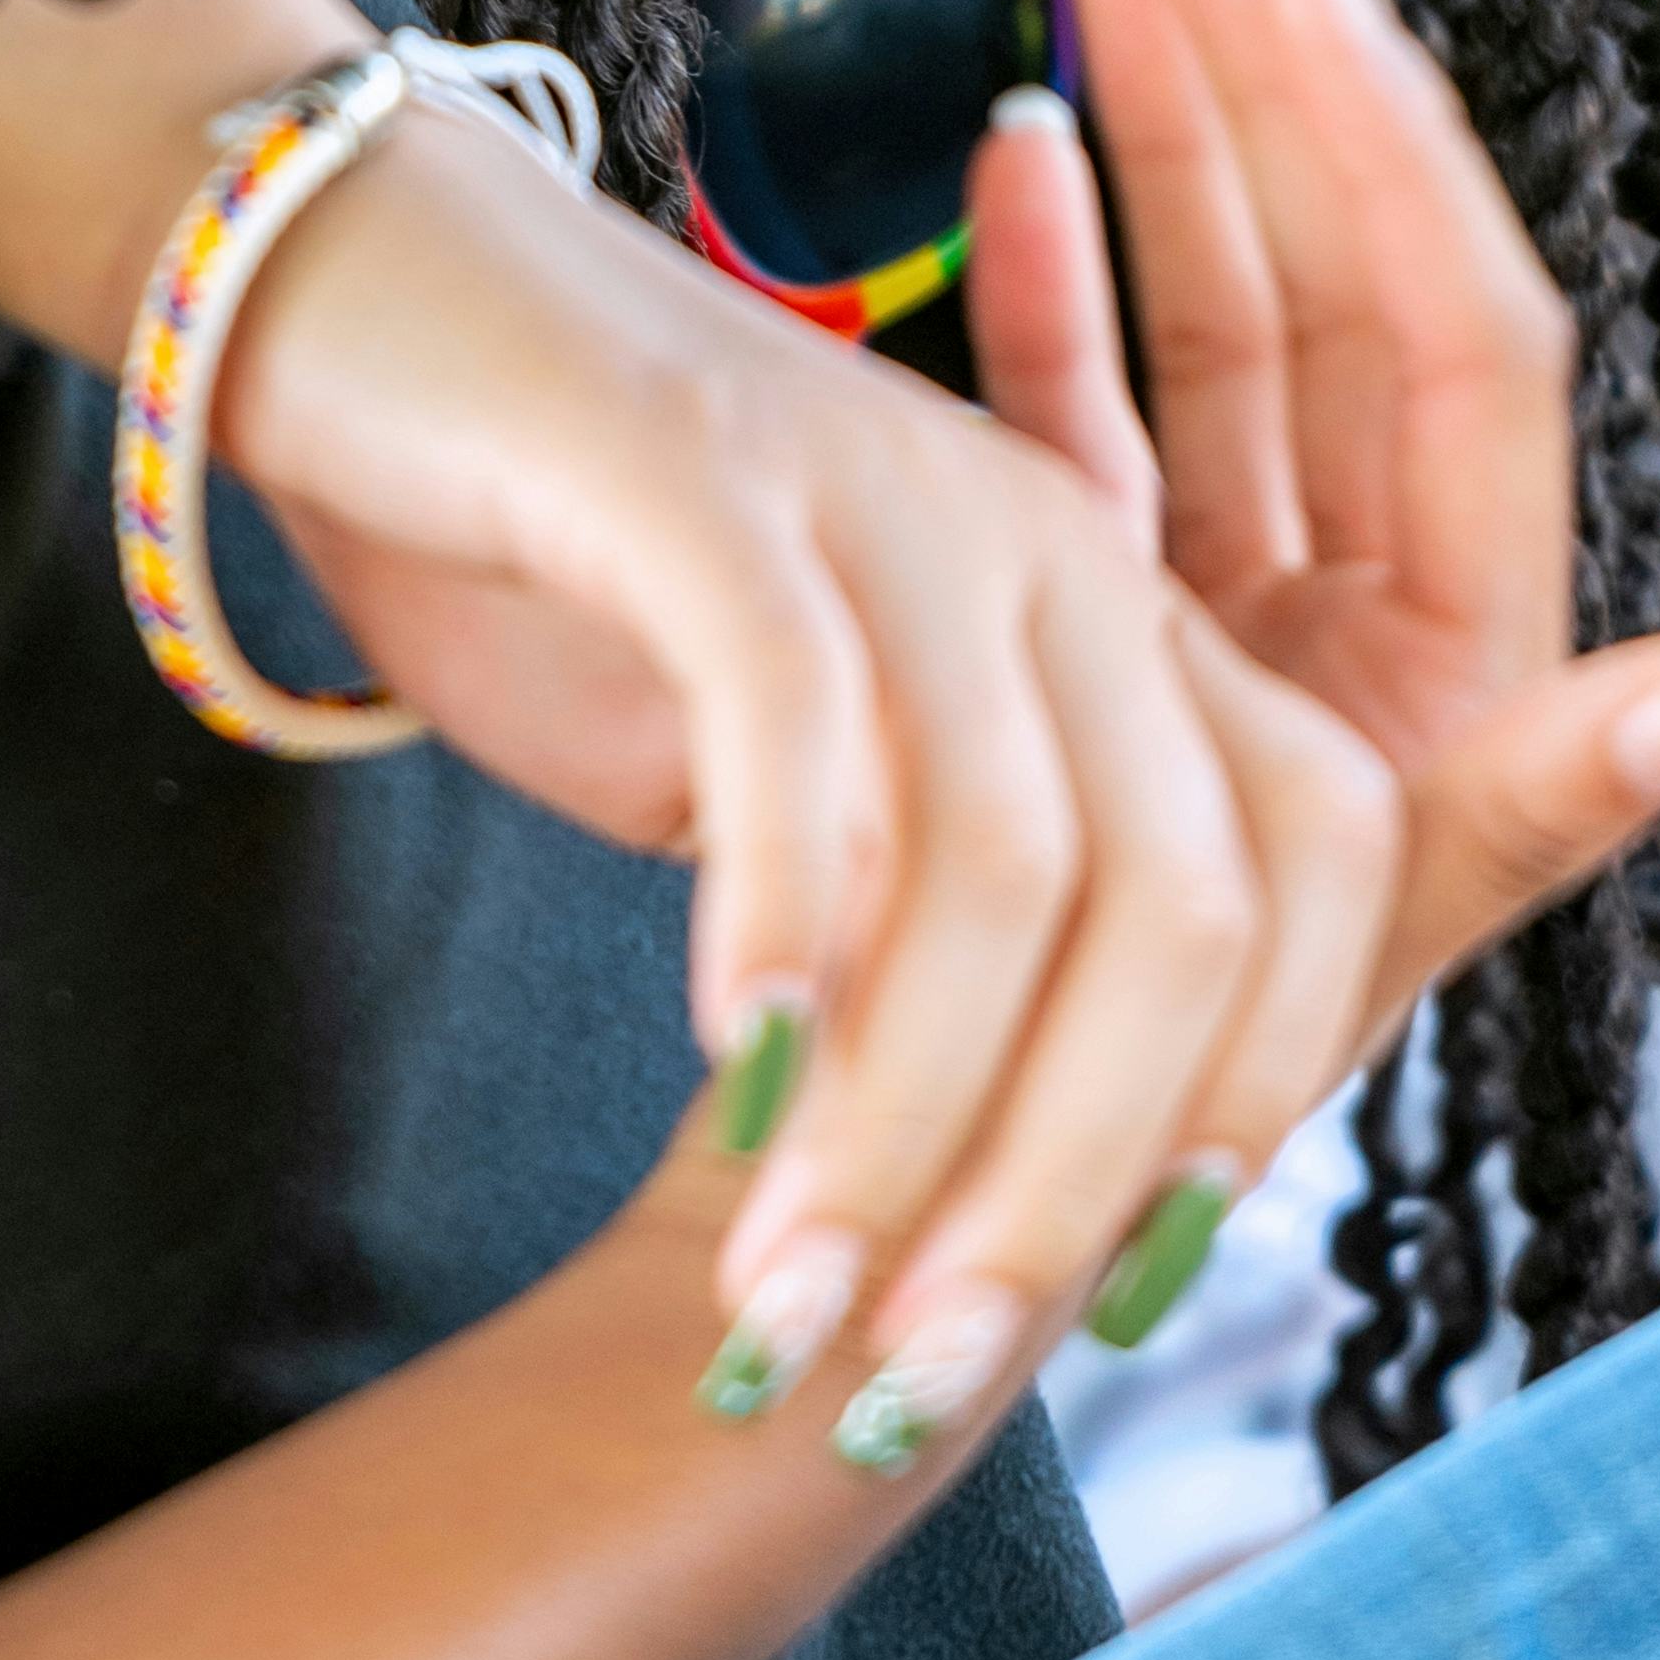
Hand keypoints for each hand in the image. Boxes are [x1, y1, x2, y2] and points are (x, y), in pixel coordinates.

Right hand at [219, 96, 1414, 1441]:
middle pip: (1178, 900)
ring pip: (999, 853)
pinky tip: (727, 1059)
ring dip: (899, 1118)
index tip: (1100, 1315)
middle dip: (1054, 1182)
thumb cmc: (564, 549)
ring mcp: (877, 488)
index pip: (1310, 863)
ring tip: (771, 1290)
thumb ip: (910, 923)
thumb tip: (977, 1203)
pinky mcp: (695, 468)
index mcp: (1104, 601)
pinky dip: (786, 912)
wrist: (349, 282)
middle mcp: (1040, 537)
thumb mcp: (795, 754)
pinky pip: (795, 712)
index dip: (1240, 1103)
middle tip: (899, 1377)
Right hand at [968, 0, 1659, 1049]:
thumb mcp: (1310, 946)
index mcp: (1417, 689)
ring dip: (1168, 120)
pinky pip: (1063, 419)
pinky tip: (1013, 139)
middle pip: (1332, 291)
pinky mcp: (962, 605)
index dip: (1389, 153)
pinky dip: (1040, 282)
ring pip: (1205, 319)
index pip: (1454, 348)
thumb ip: (1519, 807)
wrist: (795, 1181)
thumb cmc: (1054, 1096)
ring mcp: (1134, 596)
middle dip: (1271, 72)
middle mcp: (1298, 620)